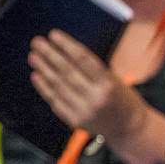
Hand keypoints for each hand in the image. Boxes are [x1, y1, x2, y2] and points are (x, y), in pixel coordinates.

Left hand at [28, 30, 149, 142]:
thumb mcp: (115, 80)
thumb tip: (64, 52)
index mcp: (109, 84)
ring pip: (58, 85)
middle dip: (50, 54)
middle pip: (67, 71)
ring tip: (34, 56)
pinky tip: (37, 76)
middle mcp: (96, 98)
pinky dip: (44, 87)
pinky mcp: (75, 120)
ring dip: (43, 69)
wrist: (130, 128)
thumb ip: (92, 70)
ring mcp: (84, 110)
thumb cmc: (122, 99)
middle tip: (37, 42)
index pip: (84, 60)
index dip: (67, 46)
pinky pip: (55, 101)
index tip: (54, 35)